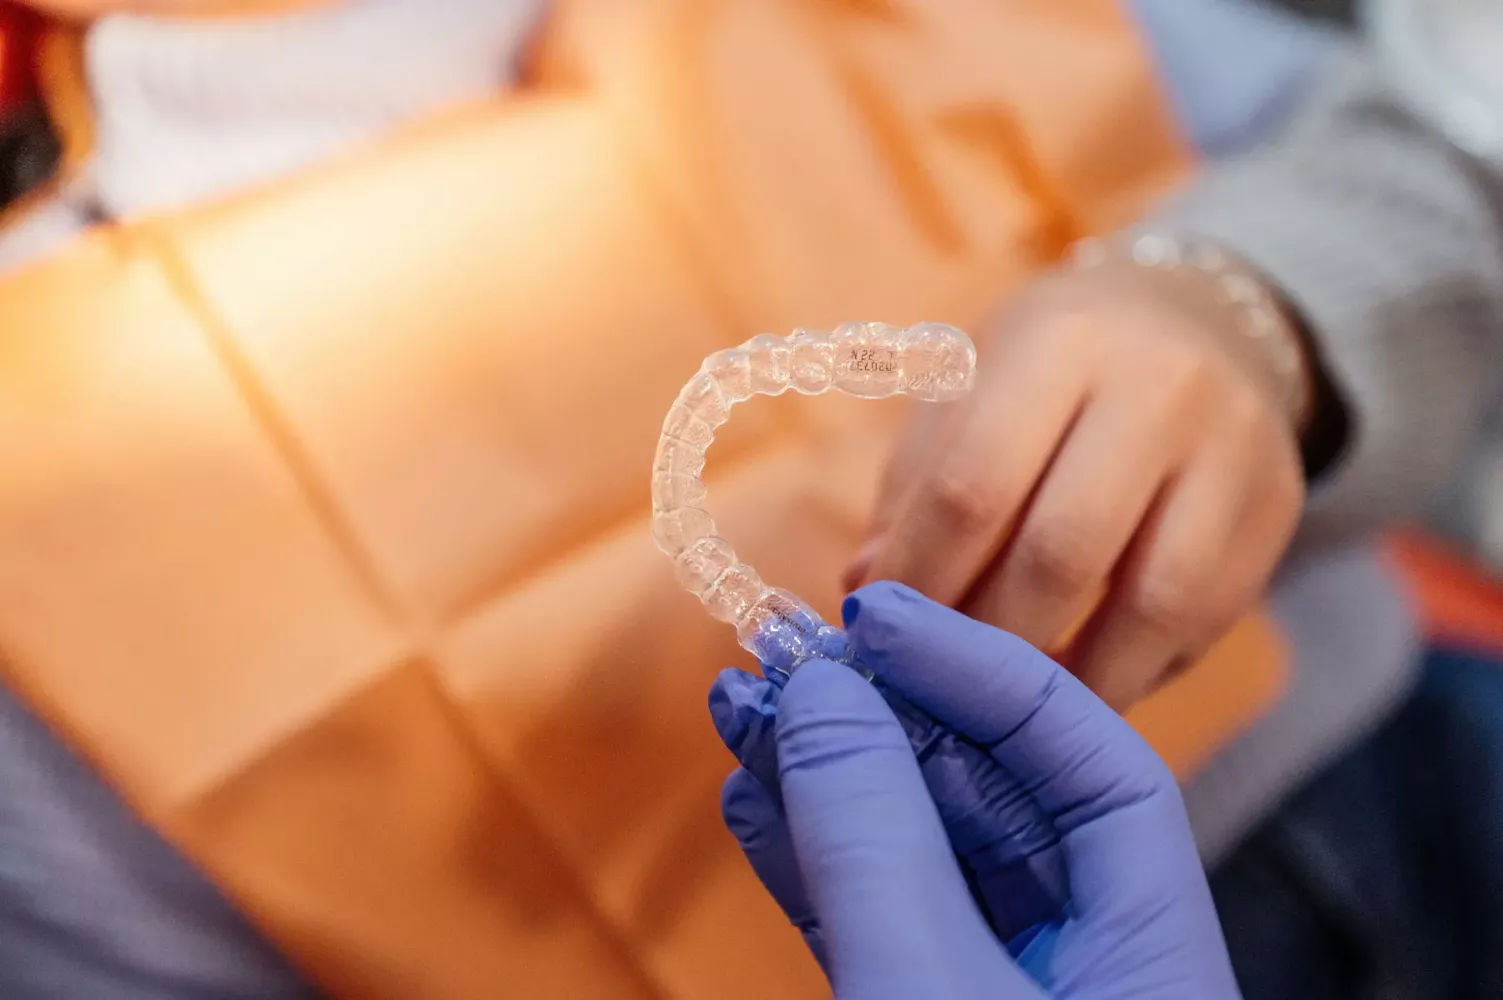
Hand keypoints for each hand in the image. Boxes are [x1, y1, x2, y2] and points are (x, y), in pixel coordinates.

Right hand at [708, 582, 1240, 998]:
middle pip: (987, 791)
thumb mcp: (933, 987)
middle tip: (786, 649)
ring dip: (822, 774)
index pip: (1087, 756)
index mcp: (1148, 942)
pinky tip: (751, 793)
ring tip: (742, 705)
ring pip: (911, 846)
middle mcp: (1081, 952)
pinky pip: (865, 912)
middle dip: (878, 714)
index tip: (875, 618)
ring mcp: (993, 985)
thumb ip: (877, 841)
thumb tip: (821, 691)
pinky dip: (807, 854)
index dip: (981, 668)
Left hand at [847, 260, 1306, 708]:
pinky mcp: (1278, 511)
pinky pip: (1203, 624)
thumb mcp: (966, 396)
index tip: (877, 637)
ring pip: (1152, 604)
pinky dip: (1131, 673)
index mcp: (1060, 344)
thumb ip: (916, 491)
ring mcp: (1236, 451)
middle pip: (1062, 553)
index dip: (920, 579)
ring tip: (1008, 713)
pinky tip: (1076, 694)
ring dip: (1069, 679)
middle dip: (988, 640)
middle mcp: (1161, 387)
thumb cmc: (1045, 376)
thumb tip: (864, 591)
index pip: (974, 486)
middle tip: (937, 687)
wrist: (1195, 321)